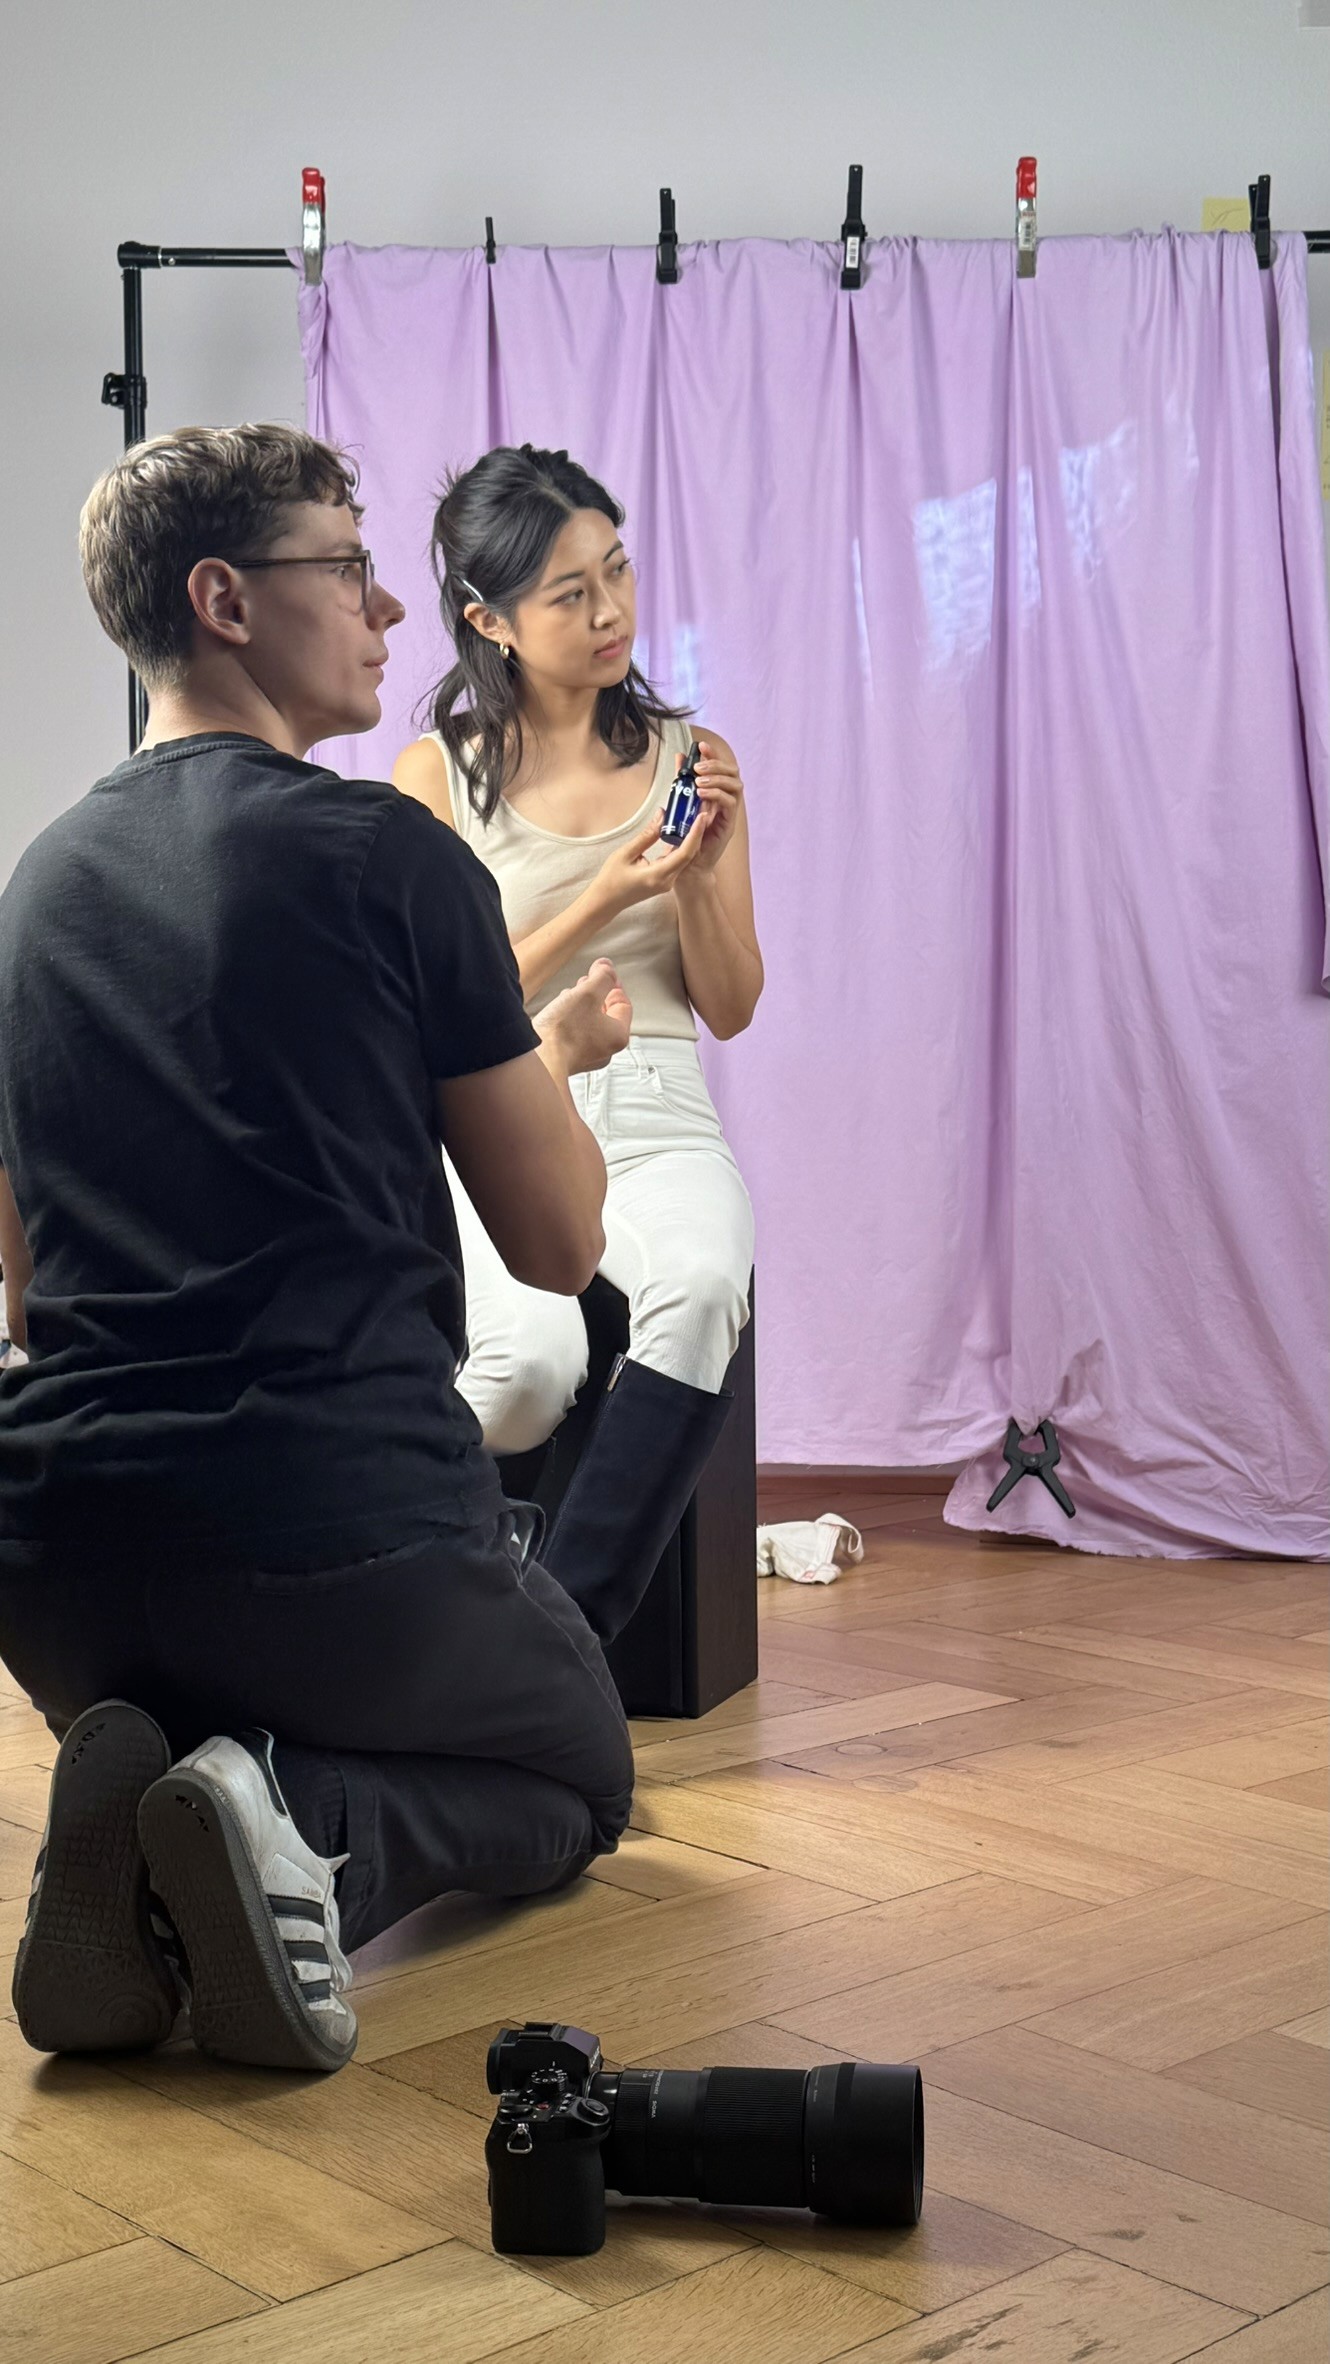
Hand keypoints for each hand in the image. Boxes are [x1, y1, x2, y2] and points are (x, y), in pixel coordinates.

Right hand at [534, 957, 633, 1074]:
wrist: (538, 1059)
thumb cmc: (564, 1032)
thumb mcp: (588, 993)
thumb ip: (602, 977)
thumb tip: (607, 967)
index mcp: (618, 1036)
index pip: (623, 1004)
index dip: (614, 984)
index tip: (603, 972)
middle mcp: (605, 1050)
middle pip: (607, 1015)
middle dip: (596, 994)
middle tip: (587, 981)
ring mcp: (585, 1056)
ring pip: (589, 1024)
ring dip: (581, 1006)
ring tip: (570, 994)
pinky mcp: (567, 1058)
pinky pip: (574, 1035)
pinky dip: (570, 1020)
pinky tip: (558, 1012)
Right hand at [592, 808, 706, 916]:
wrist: (605, 901)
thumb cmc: (611, 879)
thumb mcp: (626, 853)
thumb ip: (647, 835)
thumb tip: (662, 815)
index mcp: (658, 875)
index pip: (685, 853)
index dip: (695, 834)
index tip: (702, 817)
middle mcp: (666, 882)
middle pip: (689, 855)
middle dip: (697, 834)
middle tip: (701, 813)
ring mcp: (667, 883)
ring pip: (685, 859)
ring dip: (691, 840)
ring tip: (695, 819)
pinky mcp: (664, 881)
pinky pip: (677, 862)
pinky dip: (682, 847)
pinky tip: (683, 833)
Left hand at [680, 738, 743, 876]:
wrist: (687, 865)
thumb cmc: (684, 835)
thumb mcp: (680, 801)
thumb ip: (682, 780)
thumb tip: (680, 757)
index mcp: (717, 793)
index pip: (722, 768)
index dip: (715, 754)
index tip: (701, 746)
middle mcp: (726, 800)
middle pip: (733, 773)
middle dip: (716, 764)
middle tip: (698, 767)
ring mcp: (729, 812)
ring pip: (735, 786)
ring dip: (717, 779)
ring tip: (699, 780)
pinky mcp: (728, 825)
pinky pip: (730, 804)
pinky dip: (717, 794)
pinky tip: (702, 793)